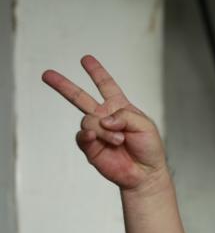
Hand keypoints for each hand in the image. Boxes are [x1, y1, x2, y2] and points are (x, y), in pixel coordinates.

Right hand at [42, 55, 166, 191]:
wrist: (145, 173)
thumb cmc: (149, 148)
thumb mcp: (145, 125)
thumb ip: (124, 115)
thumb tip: (103, 119)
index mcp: (120, 108)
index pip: (106, 85)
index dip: (96, 72)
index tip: (86, 59)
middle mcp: (105, 117)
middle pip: (80, 97)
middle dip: (63, 85)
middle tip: (47, 74)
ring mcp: (96, 132)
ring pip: (88, 120)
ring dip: (104, 130)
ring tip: (119, 140)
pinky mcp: (90, 147)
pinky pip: (82, 136)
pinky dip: (89, 135)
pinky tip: (95, 138)